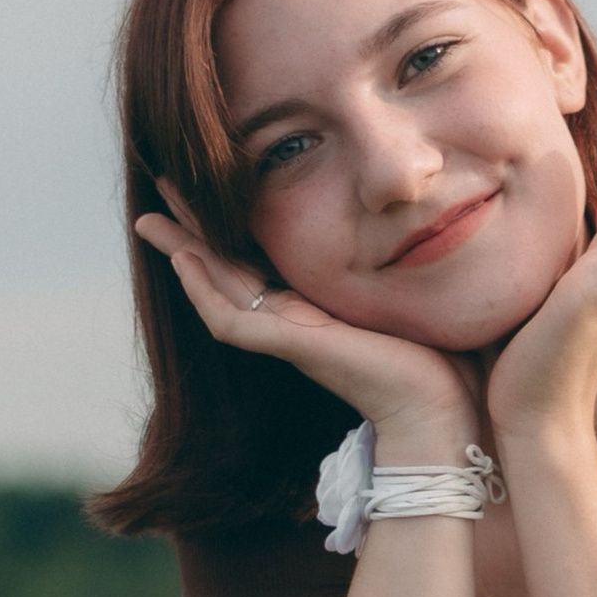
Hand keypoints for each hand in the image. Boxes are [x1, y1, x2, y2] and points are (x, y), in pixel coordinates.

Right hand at [135, 190, 479, 456]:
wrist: (446, 410)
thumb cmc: (443, 358)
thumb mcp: (411, 294)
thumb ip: (401, 263)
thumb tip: (424, 217)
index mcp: (317, 308)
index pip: (260, 260)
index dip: (232, 225)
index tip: (212, 187)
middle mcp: (294, 321)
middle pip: (224, 267)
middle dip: (190, 230)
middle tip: (157, 193)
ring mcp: (288, 336)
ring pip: (214, 290)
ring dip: (182, 252)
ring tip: (149, 217)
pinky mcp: (293, 347)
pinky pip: (231, 319)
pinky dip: (203, 289)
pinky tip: (184, 257)